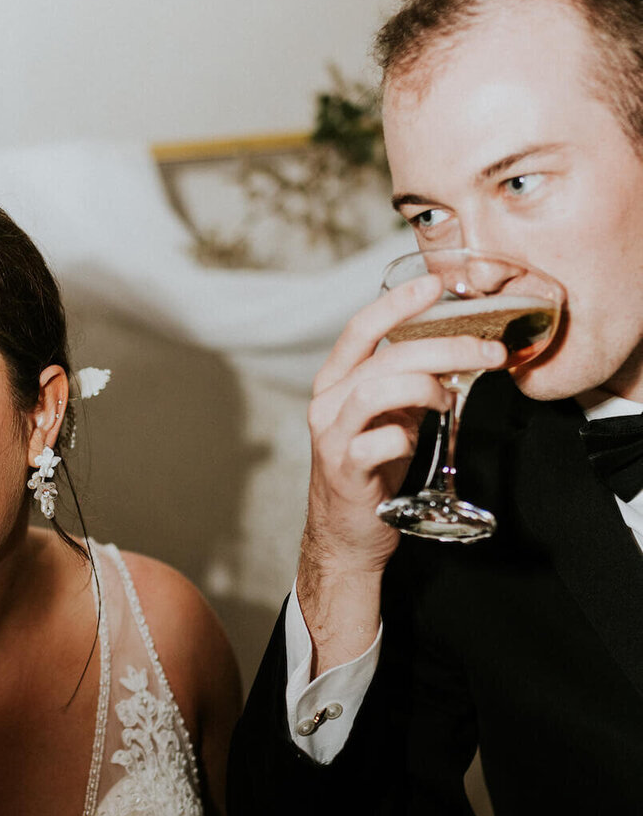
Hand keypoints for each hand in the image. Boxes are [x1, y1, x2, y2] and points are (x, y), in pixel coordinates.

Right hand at [304, 274, 505, 575]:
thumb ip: (410, 383)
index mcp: (336, 381)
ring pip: (375, 391)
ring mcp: (331, 436)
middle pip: (385, 358)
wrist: (346, 532)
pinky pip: (377, 442)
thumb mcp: (389, 415)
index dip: (397, 303)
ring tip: (450, 397)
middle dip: (444, 347)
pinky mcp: (344, 470)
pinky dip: (405, 437)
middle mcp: (328, 403)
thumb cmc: (371, 468)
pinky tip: (416, 441)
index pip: (361, 328)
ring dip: (425, 386)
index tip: (435, 284)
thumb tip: (459, 350)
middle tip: (488, 349)